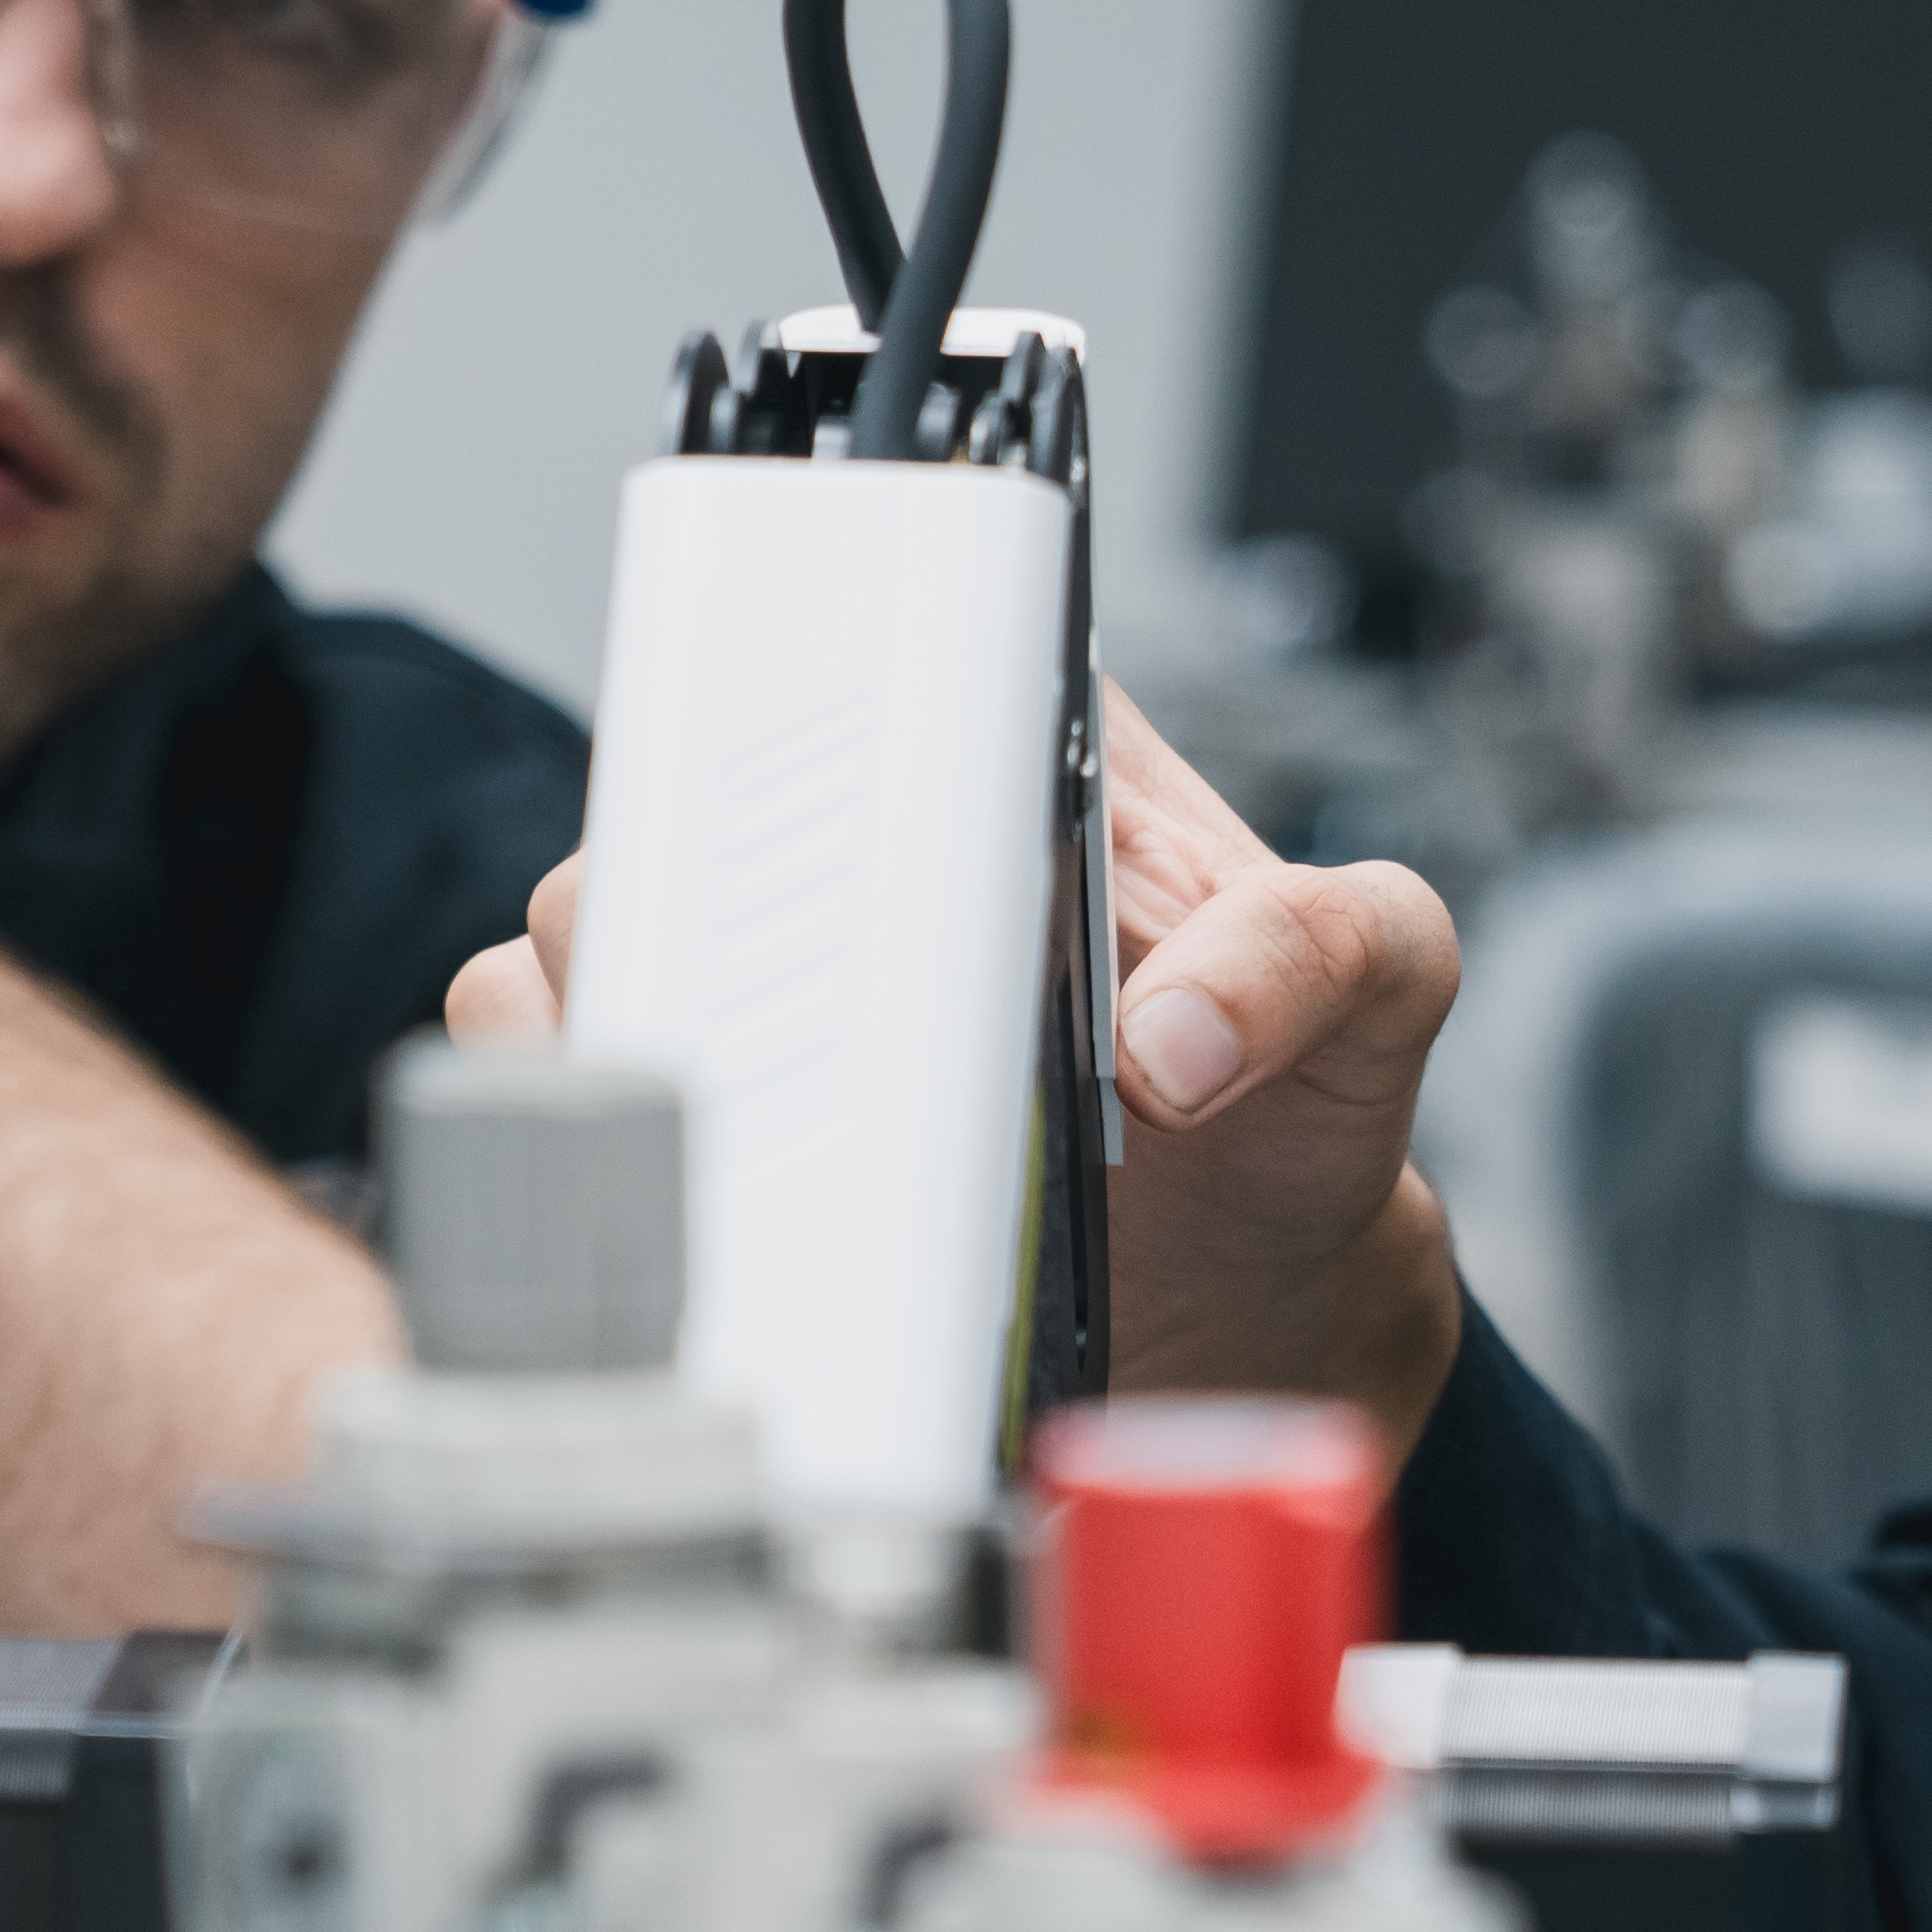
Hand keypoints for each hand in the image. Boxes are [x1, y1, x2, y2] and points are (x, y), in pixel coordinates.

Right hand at [451, 688, 1467, 1446]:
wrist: (1235, 1298)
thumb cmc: (1290, 1107)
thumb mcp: (1381, 994)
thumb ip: (1320, 955)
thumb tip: (1171, 1039)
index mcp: (1009, 743)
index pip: (846, 633)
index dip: (811, 708)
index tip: (847, 842)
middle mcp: (851, 830)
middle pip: (664, 788)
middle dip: (713, 911)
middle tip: (818, 1034)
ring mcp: (752, 966)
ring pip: (572, 932)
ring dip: (641, 1037)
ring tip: (776, 1137)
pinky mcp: (691, 1104)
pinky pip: (550, 1078)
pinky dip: (600, 1145)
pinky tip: (708, 1202)